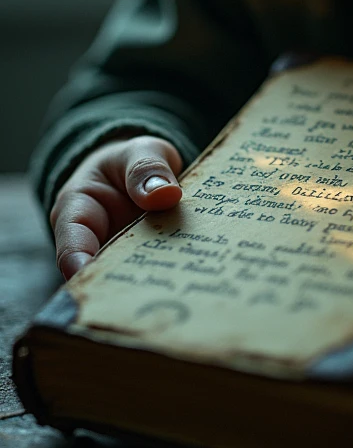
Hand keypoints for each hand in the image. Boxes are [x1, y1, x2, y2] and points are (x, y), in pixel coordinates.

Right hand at [50, 136, 182, 280]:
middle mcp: (93, 243)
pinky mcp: (144, 263)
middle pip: (100, 272)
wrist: (143, 170)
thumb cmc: (130, 160)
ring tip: (172, 296)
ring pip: (129, 280)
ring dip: (148, 286)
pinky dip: (168, 278)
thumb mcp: (139, 151)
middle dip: (120, 286)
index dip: (78, 264)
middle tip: (146, 294)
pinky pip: (153, 275)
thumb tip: (166, 194)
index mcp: (77, 212)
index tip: (92, 277)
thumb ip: (147, 168)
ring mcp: (119, 257)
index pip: (71, 244)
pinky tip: (187, 284)